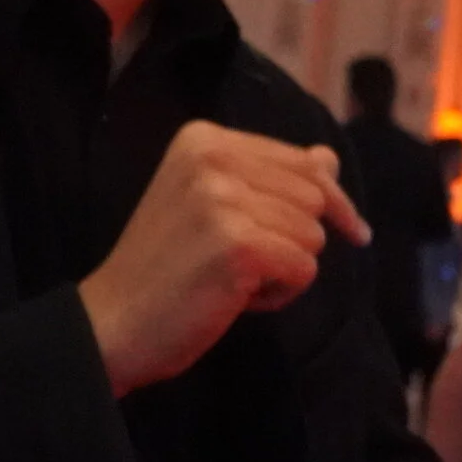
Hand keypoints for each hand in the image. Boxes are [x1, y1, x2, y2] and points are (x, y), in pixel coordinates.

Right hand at [78, 122, 371, 397]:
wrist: (111, 321)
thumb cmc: (167, 267)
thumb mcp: (215, 205)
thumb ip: (273, 177)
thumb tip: (328, 157)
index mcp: (204, 139)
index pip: (306, 162)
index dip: (332, 201)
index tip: (351, 230)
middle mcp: (212, 157)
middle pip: (315, 198)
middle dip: (295, 239)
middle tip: (241, 261)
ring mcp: (223, 199)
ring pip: (314, 235)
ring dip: (284, 268)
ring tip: (232, 278)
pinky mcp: (237, 245)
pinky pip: (305, 268)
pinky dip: (281, 293)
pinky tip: (236, 298)